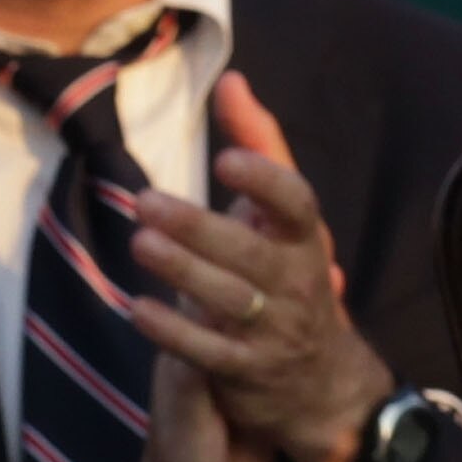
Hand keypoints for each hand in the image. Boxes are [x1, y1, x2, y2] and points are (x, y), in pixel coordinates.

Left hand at [122, 74, 395, 461]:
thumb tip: (230, 79)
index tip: (224, 159)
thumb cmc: (292, 278)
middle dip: (200, 227)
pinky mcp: (244, 372)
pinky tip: (138, 308)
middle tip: (146, 202)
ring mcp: (272, 330)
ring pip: (228, 299)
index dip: (266, 181)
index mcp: (307, 240)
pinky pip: (206, 352)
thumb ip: (259, 147)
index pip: (298, 204)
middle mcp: (298, 282)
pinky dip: (172, 331)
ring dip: (183, 271)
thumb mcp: (286, 218)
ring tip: (140, 243)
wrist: (323, 382)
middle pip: (253, 252)